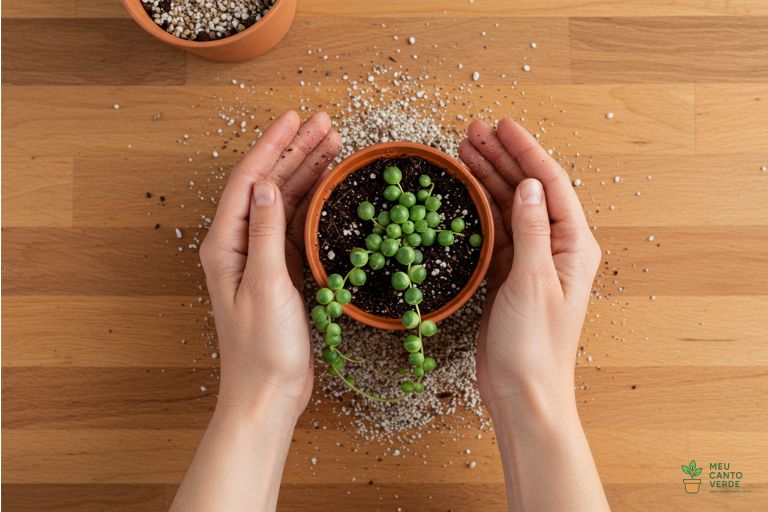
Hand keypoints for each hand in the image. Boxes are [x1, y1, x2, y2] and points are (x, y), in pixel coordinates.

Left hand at [200, 111, 340, 418]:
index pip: (248, 181)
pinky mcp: (280, 272)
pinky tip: (328, 187)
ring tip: (333, 145)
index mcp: (226, 244)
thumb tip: (266, 182)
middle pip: (267, 185)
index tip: (294, 118)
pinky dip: (313, 203)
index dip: (271, 146)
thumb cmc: (263, 348)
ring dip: (306, 172)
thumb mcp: (266, 285)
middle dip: (295, 151)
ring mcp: (260, 257)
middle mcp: (239, 245)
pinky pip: (295, 225)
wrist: (268, 393)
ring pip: (284, 202)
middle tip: (324, 123)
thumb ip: (265, 231)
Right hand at [458, 118, 600, 416]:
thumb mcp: (533, 283)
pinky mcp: (509, 276)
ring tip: (463, 152)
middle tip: (471, 132)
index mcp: (572, 245)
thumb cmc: (535, 345)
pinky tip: (465, 193)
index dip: (527, 151)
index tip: (502, 126)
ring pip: (508, 208)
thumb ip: (531, 231)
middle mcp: (555, 248)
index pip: (551, 184)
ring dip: (488, 180)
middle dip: (501, 159)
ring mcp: (531, 261)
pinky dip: (479, 210)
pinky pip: (495, 232)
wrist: (522, 392)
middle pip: (528, 190)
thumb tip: (530, 185)